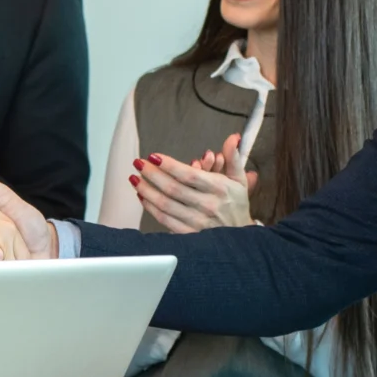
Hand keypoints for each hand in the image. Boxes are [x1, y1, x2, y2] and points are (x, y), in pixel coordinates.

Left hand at [131, 137, 255, 232]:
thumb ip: (233, 157)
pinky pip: (165, 220)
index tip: (153, 156)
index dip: (169, 165)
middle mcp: (207, 205)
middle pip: (173, 189)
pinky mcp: (188, 235)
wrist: (241, 239)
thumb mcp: (239, 180)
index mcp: (219, 189)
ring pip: (166, 204)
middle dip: (152, 174)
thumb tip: (233, 137)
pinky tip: (142, 197)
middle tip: (138, 163)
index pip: (190, 175)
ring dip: (147, 190)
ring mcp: (197, 222)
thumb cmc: (237, 205)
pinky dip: (151, 208)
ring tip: (135, 178)